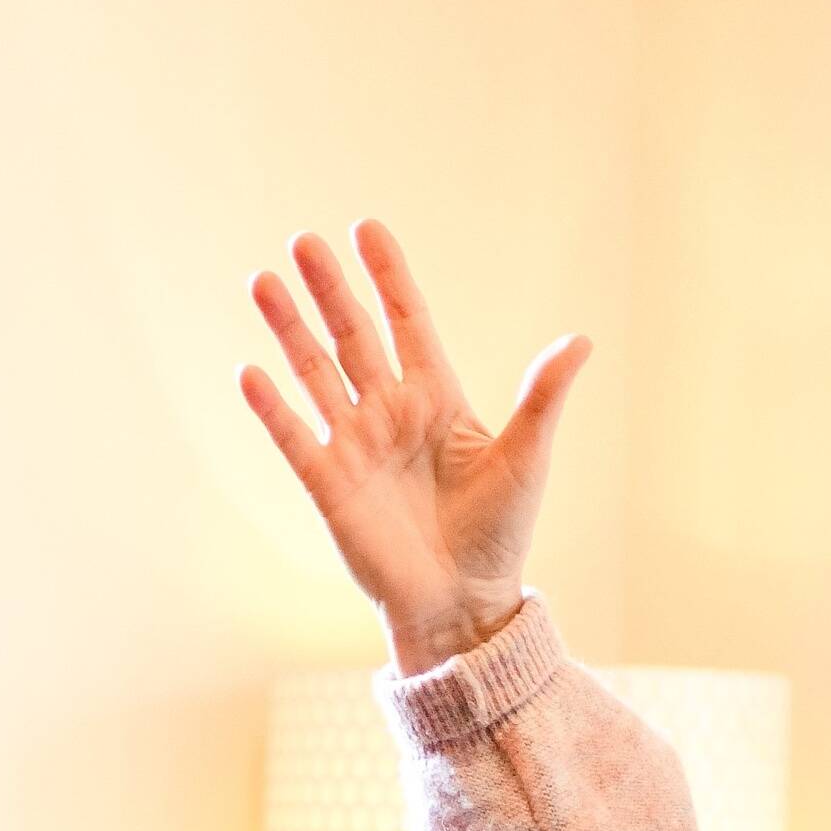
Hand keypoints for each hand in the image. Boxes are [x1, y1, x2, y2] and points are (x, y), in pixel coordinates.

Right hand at [239, 222, 589, 675]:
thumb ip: (542, 397)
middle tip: (303, 241)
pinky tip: (250, 373)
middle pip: (352, 336)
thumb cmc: (499, 533)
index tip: (367, 229)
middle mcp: (390, 412)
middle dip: (329, 289)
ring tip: (262, 282)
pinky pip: (295, 438)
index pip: (407, 321)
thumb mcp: (526, 458)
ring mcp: (356, 446)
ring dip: (289, 330)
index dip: (388, 275)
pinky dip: (272, 408)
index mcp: (437, 396)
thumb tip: (580, 341)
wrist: (463, 602)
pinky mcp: (330, 485)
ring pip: (316, 374)